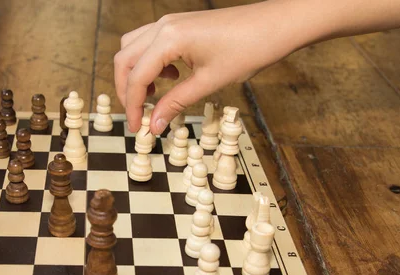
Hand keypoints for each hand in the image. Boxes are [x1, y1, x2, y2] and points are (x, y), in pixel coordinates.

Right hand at [114, 2, 308, 133]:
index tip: (138, 127)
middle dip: (126, 90)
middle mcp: (163, 26)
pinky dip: (148, 62)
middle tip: (137, 115)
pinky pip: (149, 42)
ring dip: (135, 74)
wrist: (275, 25)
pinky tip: (170, 76)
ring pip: (132, 48)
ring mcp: (169, 22)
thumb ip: (175, 103)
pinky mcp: (178, 24)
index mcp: (169, 39)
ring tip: (152, 95)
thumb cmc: (248, 49)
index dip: (132, 106)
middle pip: (124, 59)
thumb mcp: (209, 83)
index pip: (136, 77)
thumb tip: (154, 125)